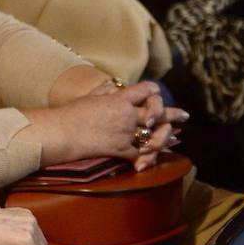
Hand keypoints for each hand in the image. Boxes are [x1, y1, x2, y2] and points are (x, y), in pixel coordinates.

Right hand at [25, 81, 186, 169]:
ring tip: (172, 138)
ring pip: (154, 135)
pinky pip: (139, 154)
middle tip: (183, 116)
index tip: (160, 95)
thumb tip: (115, 85)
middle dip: (173, 114)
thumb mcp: (90, 97)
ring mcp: (125, 132)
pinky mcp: (120, 149)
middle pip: (158, 112)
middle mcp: (127, 114)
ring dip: (165, 138)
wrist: (60, 132)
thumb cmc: (70, 113)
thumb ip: (106, 91)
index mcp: (119, 98)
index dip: (154, 92)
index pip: (146, 90)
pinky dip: (144, 158)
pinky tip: (149, 159)